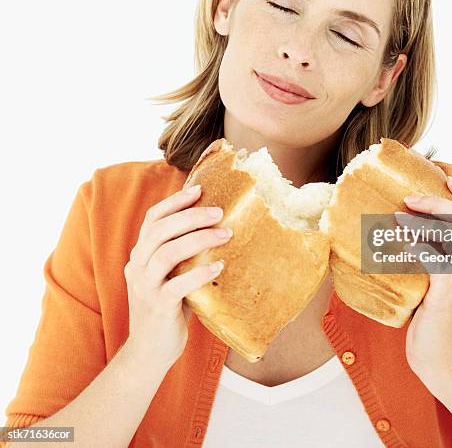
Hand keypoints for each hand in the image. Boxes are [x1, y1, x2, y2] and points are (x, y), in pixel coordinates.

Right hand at [123, 185, 231, 371]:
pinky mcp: (157, 307)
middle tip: (219, 212)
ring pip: (167, 254)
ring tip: (226, 234)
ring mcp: (144, 287)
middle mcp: (138, 266)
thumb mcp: (170, 274)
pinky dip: (199, 273)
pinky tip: (219, 267)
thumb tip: (216, 226)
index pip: (152, 219)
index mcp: (140, 255)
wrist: (149, 351)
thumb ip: (182, 253)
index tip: (200, 189)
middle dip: (191, 216)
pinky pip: (177, 285)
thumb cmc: (169, 307)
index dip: (175, 202)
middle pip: (160, 231)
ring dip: (199, 240)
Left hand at [395, 176, 451, 384]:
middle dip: (439, 203)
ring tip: (401, 216)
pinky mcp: (445, 295)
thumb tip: (399, 229)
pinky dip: (421, 250)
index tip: (445, 178)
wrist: (438, 357)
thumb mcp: (431, 279)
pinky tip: (405, 244)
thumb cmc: (429, 315)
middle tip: (410, 197)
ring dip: (426, 223)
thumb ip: (426, 255)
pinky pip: (437, 264)